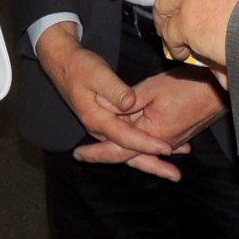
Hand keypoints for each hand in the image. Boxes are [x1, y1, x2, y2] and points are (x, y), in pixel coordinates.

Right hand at [36, 24, 174, 159]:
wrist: (63, 63)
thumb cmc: (81, 66)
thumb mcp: (98, 74)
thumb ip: (115, 90)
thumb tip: (131, 103)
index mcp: (97, 120)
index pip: (126, 137)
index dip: (147, 143)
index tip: (167, 149)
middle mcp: (100, 129)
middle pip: (127, 153)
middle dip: (152, 165)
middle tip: (175, 176)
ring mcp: (104, 128)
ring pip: (128, 150)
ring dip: (150, 159)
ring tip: (173, 168)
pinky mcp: (108, 123)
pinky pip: (128, 140)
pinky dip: (144, 147)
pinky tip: (160, 148)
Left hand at [72, 68, 227, 181]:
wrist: (221, 89)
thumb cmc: (188, 85)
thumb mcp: (152, 88)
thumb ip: (128, 101)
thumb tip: (106, 111)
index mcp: (151, 135)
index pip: (117, 150)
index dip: (97, 152)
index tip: (78, 154)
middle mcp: (162, 144)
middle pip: (129, 154)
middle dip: (106, 154)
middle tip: (85, 156)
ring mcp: (173, 140)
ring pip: (143, 150)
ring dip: (125, 151)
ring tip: (104, 152)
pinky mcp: (181, 134)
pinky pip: (158, 144)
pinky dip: (146, 146)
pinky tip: (142, 147)